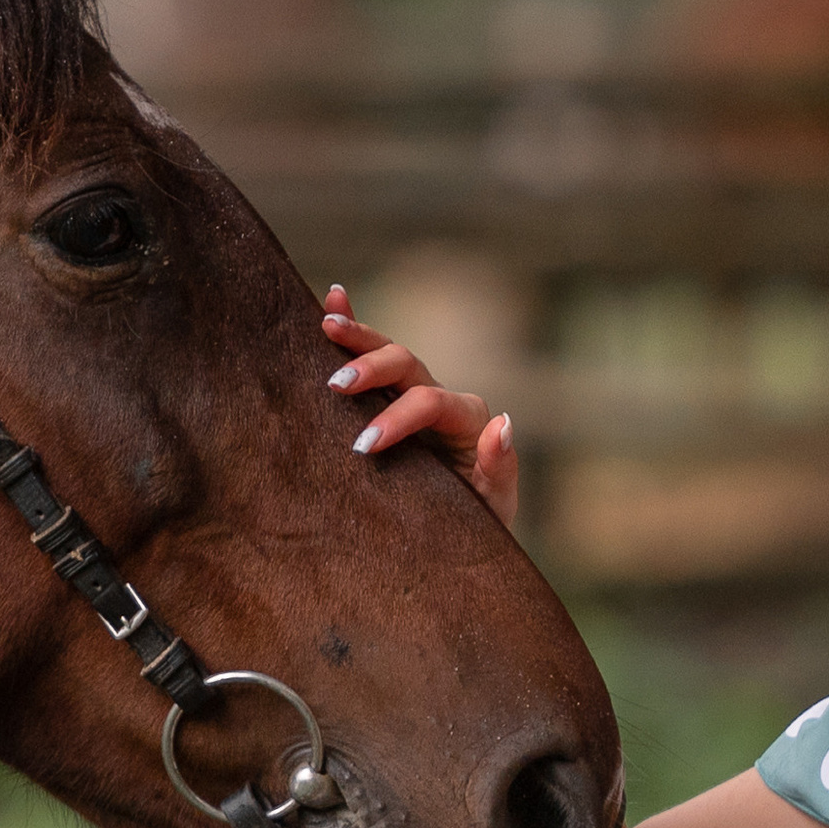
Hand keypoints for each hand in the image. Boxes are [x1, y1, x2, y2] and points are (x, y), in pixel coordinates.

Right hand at [321, 284, 517, 527]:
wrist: (463, 531)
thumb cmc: (479, 521)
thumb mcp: (495, 504)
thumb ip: (498, 466)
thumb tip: (502, 424)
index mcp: (467, 419)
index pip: (431, 402)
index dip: (398, 418)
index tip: (365, 445)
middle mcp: (441, 398)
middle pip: (408, 364)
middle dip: (372, 369)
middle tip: (337, 385)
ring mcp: (414, 395)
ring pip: (388, 352)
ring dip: (358, 337)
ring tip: (326, 324)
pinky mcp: (391, 401)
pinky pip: (375, 356)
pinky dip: (357, 326)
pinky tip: (335, 296)